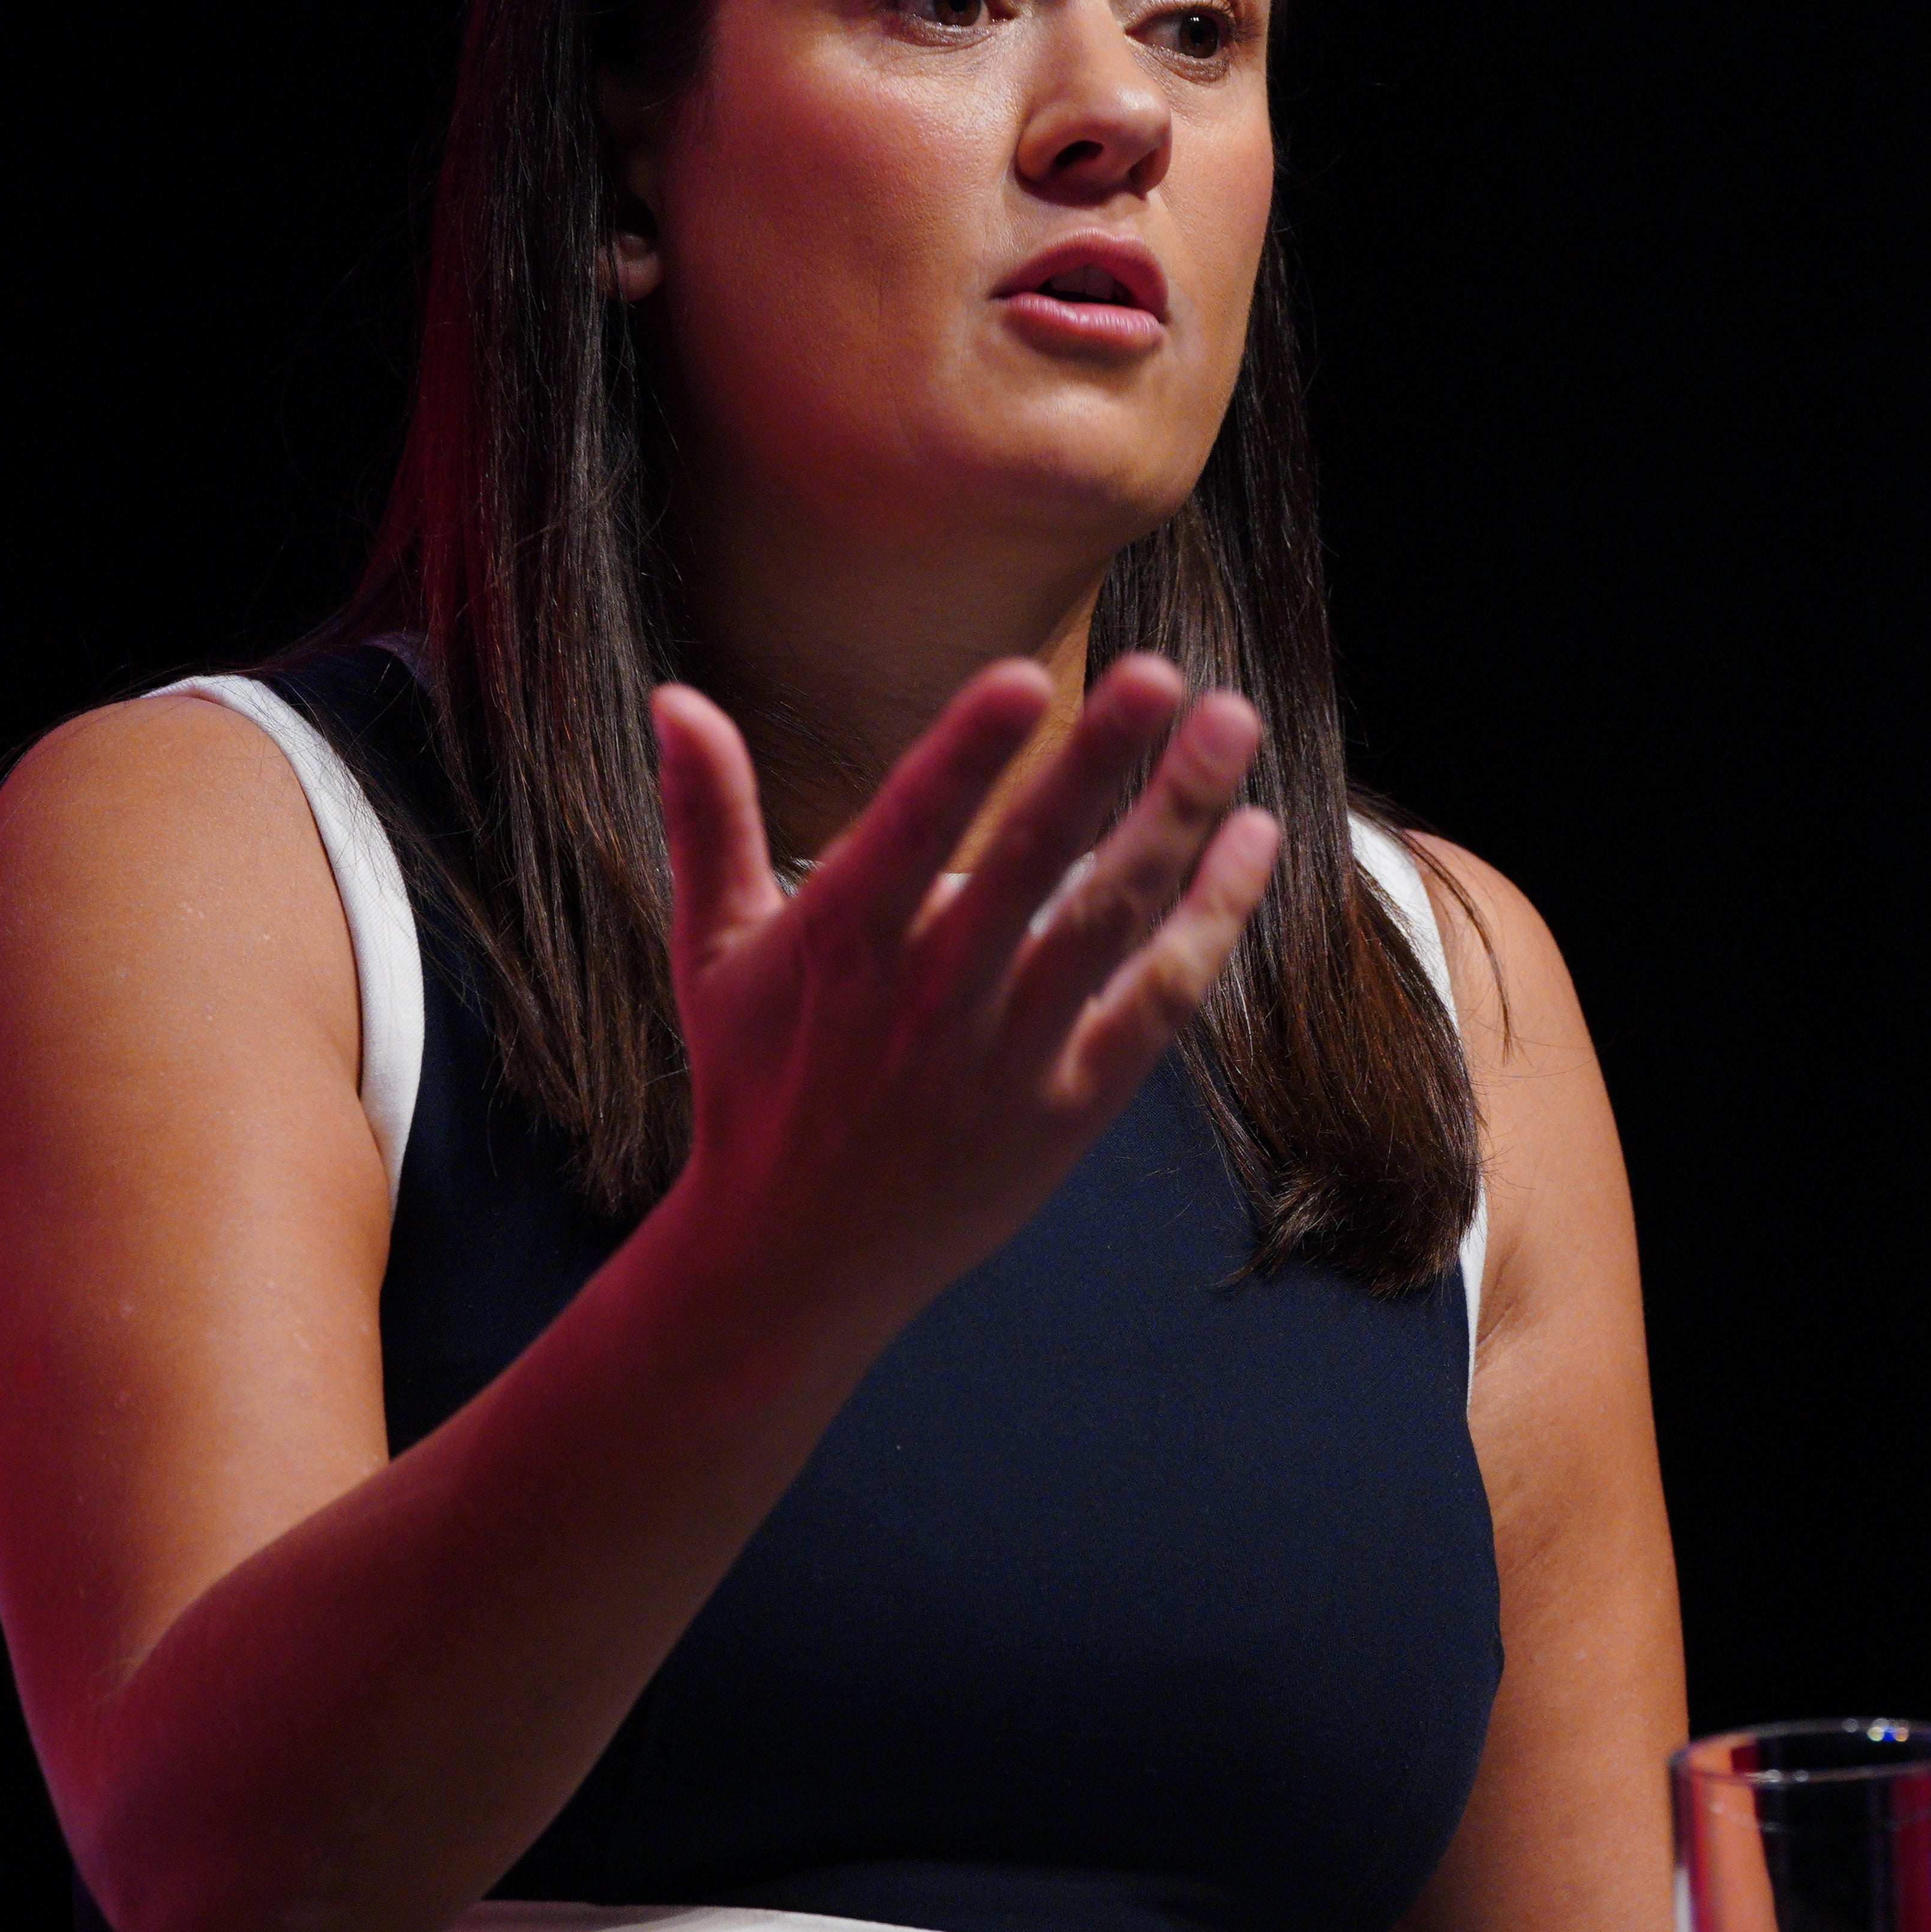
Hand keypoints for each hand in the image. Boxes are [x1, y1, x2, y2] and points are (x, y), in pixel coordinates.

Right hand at [647, 654, 1278, 1317]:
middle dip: (1099, 763)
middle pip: (1030, 862)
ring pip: (1109, 919)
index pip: (910, 827)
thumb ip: (706, 817)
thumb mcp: (710, 950)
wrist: (795, 1258)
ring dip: (1177, 818)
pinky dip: (1211, 922)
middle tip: (1165, 673)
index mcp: (840, 939)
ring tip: (1231, 722)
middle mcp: (930, 993)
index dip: (965, 754)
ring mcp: (1008, 1053)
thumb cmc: (756, 1080)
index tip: (1024, 675)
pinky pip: (1156, 1002)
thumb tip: (676, 695)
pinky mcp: (1070, 1107)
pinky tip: (1254, 839)